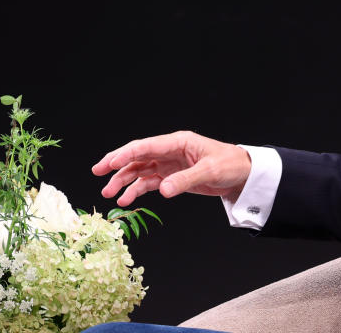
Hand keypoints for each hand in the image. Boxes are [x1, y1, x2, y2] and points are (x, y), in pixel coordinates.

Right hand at [91, 130, 251, 206]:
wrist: (243, 175)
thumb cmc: (230, 165)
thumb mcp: (210, 171)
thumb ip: (185, 180)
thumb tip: (162, 190)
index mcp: (178, 142)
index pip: (146, 146)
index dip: (124, 154)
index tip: (107, 163)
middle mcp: (170, 151)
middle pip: (137, 155)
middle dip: (116, 164)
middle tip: (97, 174)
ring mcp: (170, 163)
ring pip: (140, 170)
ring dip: (124, 180)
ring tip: (109, 194)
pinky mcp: (172, 176)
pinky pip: (149, 182)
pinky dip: (137, 189)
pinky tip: (126, 199)